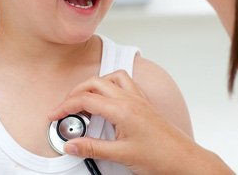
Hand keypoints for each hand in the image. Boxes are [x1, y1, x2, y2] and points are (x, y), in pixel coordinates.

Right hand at [49, 70, 233, 174]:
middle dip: (76, 92)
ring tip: (84, 99)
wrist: (182, 159)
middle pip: (95, 83)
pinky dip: (111, 84)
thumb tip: (71, 144)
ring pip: (111, 78)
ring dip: (94, 85)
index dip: (65, 106)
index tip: (55, 115)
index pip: (86, 99)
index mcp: (122, 109)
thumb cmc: (159, 156)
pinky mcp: (143, 102)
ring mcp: (138, 98)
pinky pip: (125, 82)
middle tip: (65, 108)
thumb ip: (92, 148)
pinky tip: (107, 98)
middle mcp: (130, 98)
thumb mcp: (120, 155)